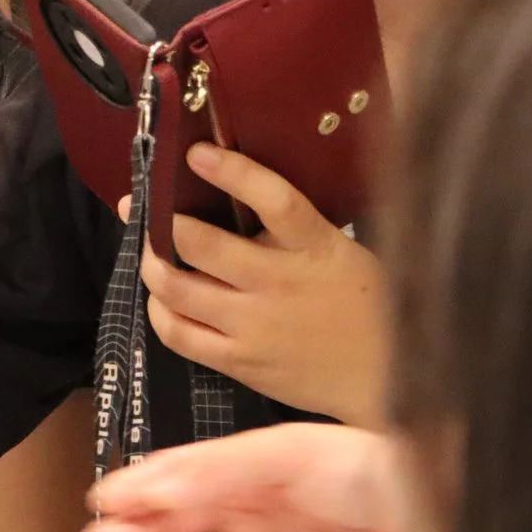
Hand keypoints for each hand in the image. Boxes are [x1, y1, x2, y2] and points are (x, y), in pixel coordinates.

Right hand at [82, 423, 427, 531]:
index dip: (137, 490)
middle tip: (100, 530)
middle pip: (170, 529)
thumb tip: (155, 484)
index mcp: (241, 475)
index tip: (106, 494)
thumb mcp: (281, 451)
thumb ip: (214, 470)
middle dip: (132, 529)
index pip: (174, 485)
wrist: (430, 516)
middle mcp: (241, 519)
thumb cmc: (370, 470)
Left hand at [136, 143, 389, 423]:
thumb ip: (291, 231)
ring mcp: (254, 326)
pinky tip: (162, 299)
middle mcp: (279, 284)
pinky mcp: (238, 362)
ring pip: (176, 289)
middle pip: (200, 245)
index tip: (196, 153)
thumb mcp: (339, 253)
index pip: (274, 199)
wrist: (385, 378)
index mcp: (315, 248)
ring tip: (151, 251)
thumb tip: (229, 198)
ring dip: (152, 264)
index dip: (233, 172)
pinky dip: (159, 310)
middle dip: (162, 222)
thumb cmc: (364, 305)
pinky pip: (177, 334)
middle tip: (146, 210)